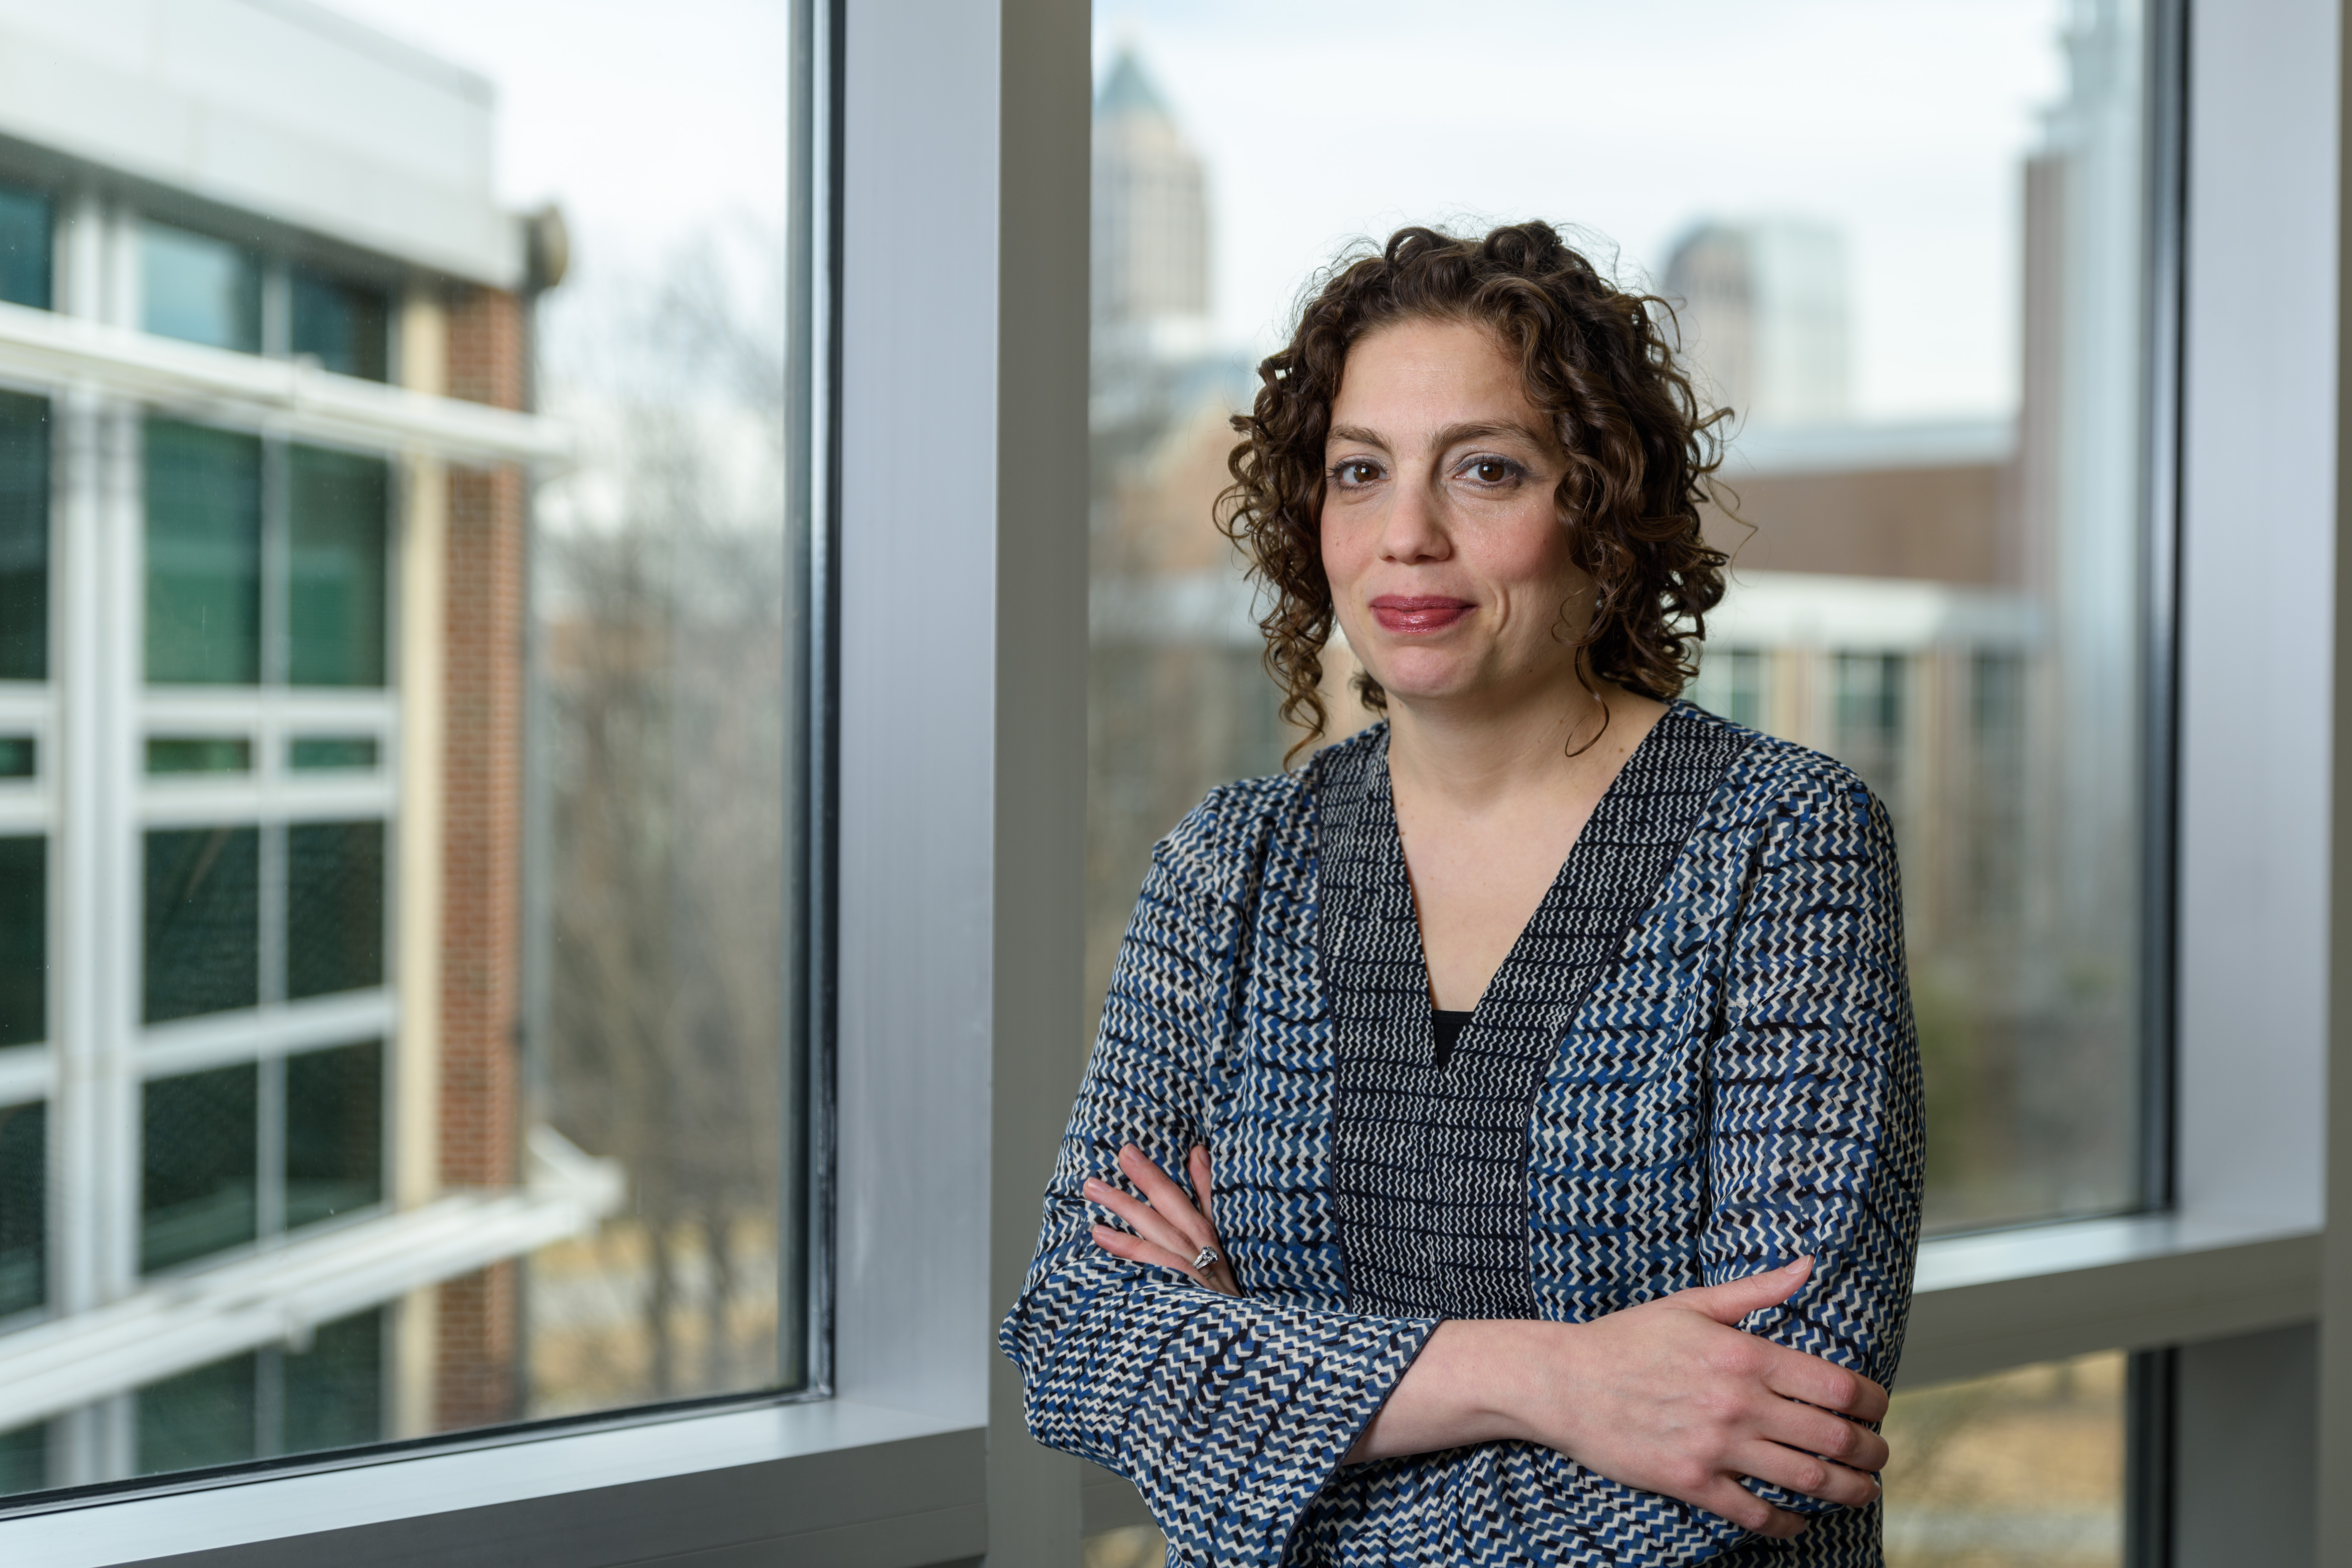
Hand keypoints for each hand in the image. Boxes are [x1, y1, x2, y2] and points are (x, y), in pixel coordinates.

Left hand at [1083, 1143, 1241, 1295]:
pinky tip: (1100, 1234)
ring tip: (1093, 1188)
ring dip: (1125, 1207)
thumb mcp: (1222, 1240)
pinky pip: (1150, 1265)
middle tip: (1118, 1153)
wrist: (1231, 1340)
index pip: (1184, 1196)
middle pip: (1170, 1207)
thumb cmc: (1221, 1290)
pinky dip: (1127, 1248)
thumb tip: (1197, 1152)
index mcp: (1209, 1237)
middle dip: (1145, 1178)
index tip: (1129, 1149)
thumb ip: (1207, 1196)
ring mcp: (1189, 1272)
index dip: (1157, 1173)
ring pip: (1156, 1231)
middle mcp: (1201, 1250)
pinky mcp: (1178, 1293)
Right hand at [1351, 1258, 1887, 1538]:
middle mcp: (1737, 1402)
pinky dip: (1789, 1522)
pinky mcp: (1692, 1481)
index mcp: (1743, 1354)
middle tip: (1879, 1454)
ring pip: (1806, 1479)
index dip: (1871, 1401)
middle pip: (1832, 1436)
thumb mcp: (1692, 1303)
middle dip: (1870, 1450)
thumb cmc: (1627, 1338)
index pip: (1835, 1384)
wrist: (1564, 1382)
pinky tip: (1801, 1520)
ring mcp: (1716, 1446)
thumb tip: (1807, 1266)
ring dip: (1847, 1490)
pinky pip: (1756, 1513)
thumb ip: (1756, 1290)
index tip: (1876, 1408)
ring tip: (1862, 1490)